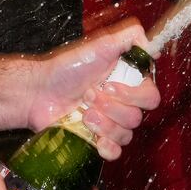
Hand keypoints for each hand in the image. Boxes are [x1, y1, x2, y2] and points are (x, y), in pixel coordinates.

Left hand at [27, 18, 159, 156]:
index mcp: (128, 83)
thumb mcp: (101, 44)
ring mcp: (110, 124)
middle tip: (88, 95)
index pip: (151, 97)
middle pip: (138, 118)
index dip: (133, 95)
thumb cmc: (67, 67)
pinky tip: (94, 137)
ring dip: (103, 123)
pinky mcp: (97, 141)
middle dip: (112, 107)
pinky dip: (107, 147)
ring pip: (126, 135)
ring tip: (83, 112)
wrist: (38, 91)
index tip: (108, 84)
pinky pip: (116, 152)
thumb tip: (152, 47)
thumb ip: (130, 37)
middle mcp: (122, 104)